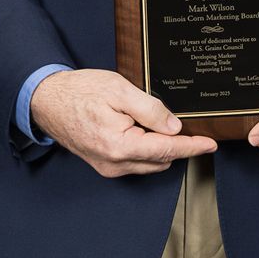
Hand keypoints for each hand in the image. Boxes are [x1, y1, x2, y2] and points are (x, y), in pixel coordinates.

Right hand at [29, 68, 216, 176]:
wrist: (47, 101)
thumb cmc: (79, 92)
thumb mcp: (119, 90)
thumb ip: (149, 109)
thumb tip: (174, 126)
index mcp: (120, 146)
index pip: (166, 150)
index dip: (192, 146)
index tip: (211, 144)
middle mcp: (114, 164)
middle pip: (161, 159)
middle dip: (176, 144)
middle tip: (182, 121)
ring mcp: (108, 167)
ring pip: (149, 162)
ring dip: (160, 147)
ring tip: (154, 121)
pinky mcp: (104, 165)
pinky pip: (135, 162)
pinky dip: (146, 149)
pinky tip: (142, 129)